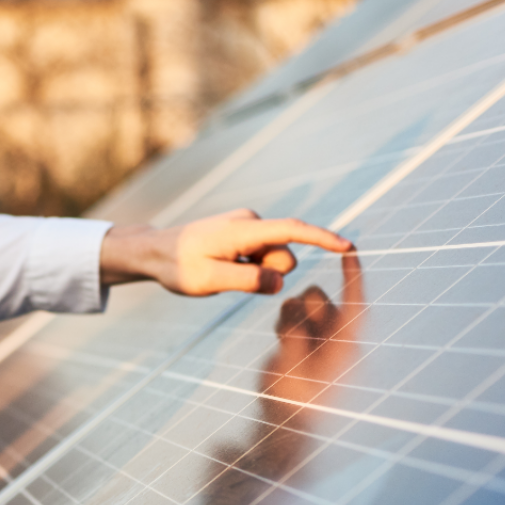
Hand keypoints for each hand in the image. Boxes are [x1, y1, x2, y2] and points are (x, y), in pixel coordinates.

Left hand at [99, 209, 352, 295]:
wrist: (155, 251)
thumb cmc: (178, 266)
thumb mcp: (208, 281)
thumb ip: (246, 281)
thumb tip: (280, 281)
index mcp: (243, 229)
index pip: (292, 231)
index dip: (322, 239)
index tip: (348, 247)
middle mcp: (251, 222)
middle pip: (284, 257)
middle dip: (269, 275)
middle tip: (230, 278)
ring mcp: (248, 228)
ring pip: (274, 261)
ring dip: (257, 274)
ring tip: (222, 272)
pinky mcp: (245, 236)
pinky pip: (262, 259)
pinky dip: (250, 270)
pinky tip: (224, 268)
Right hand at [260, 249, 365, 418]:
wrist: (287, 424)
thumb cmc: (295, 401)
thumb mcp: (292, 367)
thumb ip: (293, 334)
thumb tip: (291, 305)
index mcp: (345, 344)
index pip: (355, 302)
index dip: (354, 275)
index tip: (351, 250)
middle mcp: (335, 337)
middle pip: (320, 298)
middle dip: (303, 305)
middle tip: (289, 332)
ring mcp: (318, 340)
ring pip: (303, 305)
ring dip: (290, 315)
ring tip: (284, 342)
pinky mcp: (303, 343)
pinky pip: (292, 317)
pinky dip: (284, 324)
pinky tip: (282, 344)